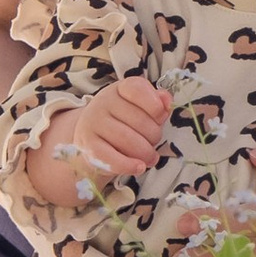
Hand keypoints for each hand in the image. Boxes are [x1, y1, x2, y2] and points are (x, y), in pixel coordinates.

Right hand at [21, 74, 169, 209]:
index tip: (161, 117)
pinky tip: (139, 167)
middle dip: (154, 136)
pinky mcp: (88, 146)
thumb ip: (157, 103)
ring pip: (127, 140)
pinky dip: (128, 165)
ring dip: (145, 153)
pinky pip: (111, 158)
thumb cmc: (124, 122)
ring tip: (150, 157)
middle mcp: (103, 102)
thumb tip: (167, 101)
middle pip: (139, 120)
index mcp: (119, 89)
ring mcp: (93, 123)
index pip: (138, 90)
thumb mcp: (141, 108)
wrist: (94, 139)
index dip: (155, 106)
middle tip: (154, 142)